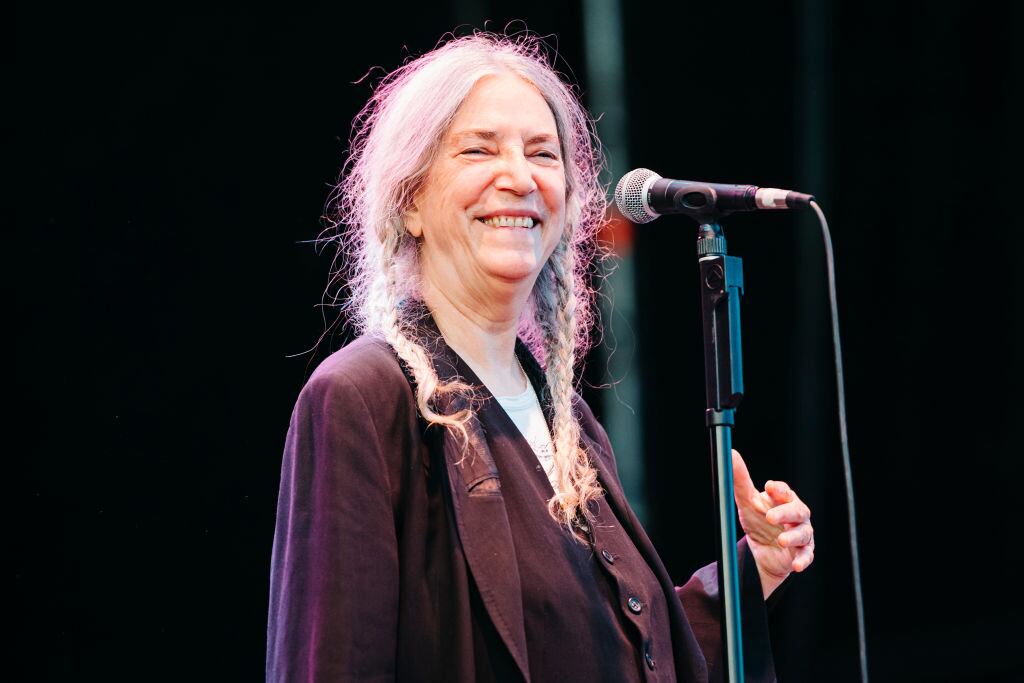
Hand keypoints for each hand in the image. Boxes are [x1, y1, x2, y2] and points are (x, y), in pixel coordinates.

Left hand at [731, 449, 814, 598]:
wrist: (762, 551)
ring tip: (782, 540)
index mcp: (784, 500)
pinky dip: (803, 560)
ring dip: (793, 536)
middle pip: (797, 511)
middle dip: (785, 513)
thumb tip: (730, 454)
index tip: (769, 487)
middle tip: (770, 517)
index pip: (785, 492)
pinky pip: (806, 556)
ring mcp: (801, 534)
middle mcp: (796, 516)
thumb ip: (740, 480)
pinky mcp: (802, 552)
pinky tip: (796, 564)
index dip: (779, 490)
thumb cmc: (758, 521)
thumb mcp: (747, 501)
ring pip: (803, 533)